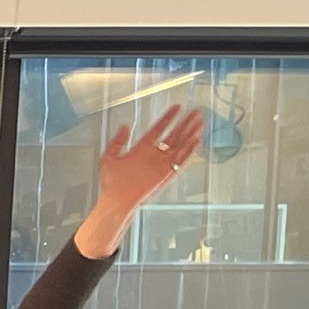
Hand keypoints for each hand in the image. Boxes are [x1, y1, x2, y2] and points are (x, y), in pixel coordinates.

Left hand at [75, 107, 207, 256]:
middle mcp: (154, 155)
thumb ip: (116, 141)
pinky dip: (188, 151)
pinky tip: (195, 140)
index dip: (168, 118)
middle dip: (185, 123)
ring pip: (180, 146)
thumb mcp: (109, 158)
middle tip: (195, 111)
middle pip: (174, 135)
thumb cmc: (110, 184)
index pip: (159, 129)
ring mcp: (161, 164)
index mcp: (141, 149)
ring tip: (200, 122)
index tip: (177, 107)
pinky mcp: (166, 174)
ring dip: (190, 133)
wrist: (116, 201)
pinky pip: (180, 161)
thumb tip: (123, 126)